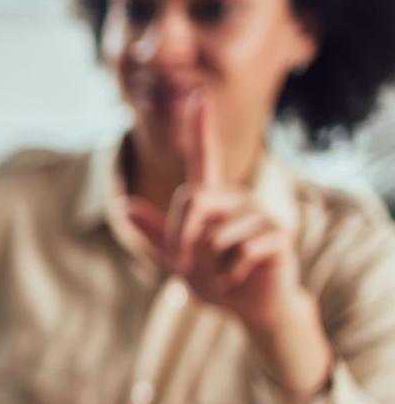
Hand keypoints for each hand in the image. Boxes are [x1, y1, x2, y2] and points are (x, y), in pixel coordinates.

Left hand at [126, 95, 330, 393]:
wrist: (252, 308)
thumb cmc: (215, 280)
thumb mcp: (177, 260)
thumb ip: (154, 234)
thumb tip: (124, 205)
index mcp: (209, 200)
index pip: (203, 156)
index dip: (199, 127)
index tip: (198, 95)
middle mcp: (234, 198)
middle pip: (191, 199)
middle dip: (179, 240)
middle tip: (187, 267)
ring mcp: (258, 213)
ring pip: (214, 232)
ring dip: (209, 264)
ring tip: (223, 273)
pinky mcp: (278, 233)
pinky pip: (239, 250)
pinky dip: (229, 273)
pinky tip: (240, 276)